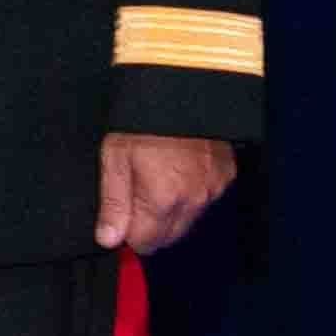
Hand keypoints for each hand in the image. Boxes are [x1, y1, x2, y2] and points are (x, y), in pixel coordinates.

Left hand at [95, 132, 235, 253]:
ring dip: (171, 210)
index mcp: (162, 199)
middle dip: (150, 224)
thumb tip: (109, 240)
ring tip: (158, 177)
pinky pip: (205, 200)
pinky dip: (192, 193)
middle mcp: (192, 200)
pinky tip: (179, 170)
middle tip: (137, 192)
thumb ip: (114, 204)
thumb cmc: (143, 123)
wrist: (179, 92)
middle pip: (168, 237)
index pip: (146, 243)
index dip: (129, 232)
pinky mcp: (225, 176)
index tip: (122, 215)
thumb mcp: (115, 159)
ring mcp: (212, 189)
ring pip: (187, 220)